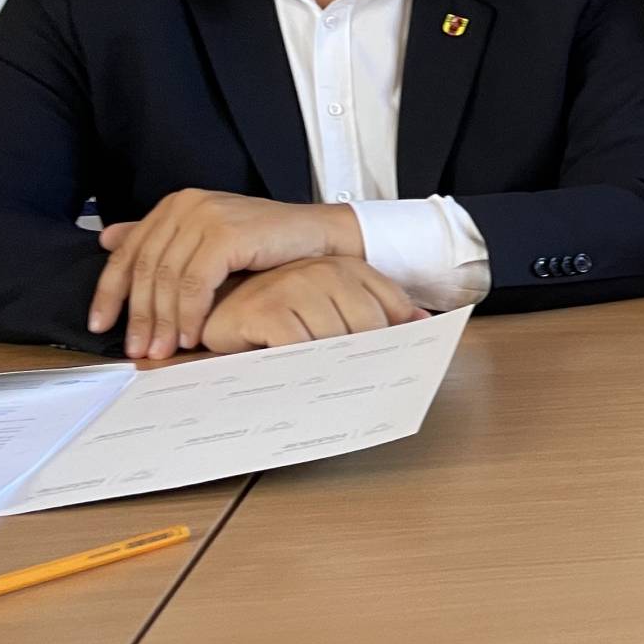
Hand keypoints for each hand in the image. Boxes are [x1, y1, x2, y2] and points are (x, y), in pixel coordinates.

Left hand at [90, 191, 364, 358]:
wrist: (320, 237)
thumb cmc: (270, 243)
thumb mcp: (210, 240)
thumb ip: (165, 241)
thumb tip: (109, 241)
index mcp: (176, 205)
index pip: (129, 252)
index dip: (109, 292)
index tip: (100, 325)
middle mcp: (186, 205)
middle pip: (145, 268)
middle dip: (138, 315)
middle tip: (137, 349)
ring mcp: (206, 217)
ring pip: (166, 279)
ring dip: (162, 321)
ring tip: (162, 350)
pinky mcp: (226, 234)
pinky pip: (195, 284)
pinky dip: (188, 314)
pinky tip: (190, 336)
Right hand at [199, 259, 424, 354]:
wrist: (219, 314)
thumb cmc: (277, 316)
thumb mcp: (332, 308)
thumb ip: (377, 311)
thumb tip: (424, 324)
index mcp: (345, 267)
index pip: (392, 307)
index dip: (391, 340)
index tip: (385, 362)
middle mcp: (322, 270)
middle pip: (368, 328)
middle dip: (360, 359)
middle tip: (344, 377)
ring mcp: (292, 286)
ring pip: (335, 341)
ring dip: (327, 367)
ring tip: (313, 375)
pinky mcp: (265, 309)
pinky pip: (301, 348)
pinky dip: (299, 367)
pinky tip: (291, 371)